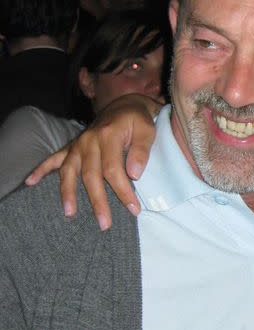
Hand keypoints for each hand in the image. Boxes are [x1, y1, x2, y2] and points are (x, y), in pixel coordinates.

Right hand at [25, 94, 159, 229]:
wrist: (124, 105)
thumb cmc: (137, 121)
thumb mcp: (147, 131)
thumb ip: (141, 151)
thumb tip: (134, 174)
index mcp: (108, 137)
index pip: (114, 170)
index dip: (123, 192)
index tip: (134, 210)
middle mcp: (89, 141)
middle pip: (91, 175)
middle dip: (97, 201)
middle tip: (105, 224)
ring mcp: (77, 144)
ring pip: (70, 171)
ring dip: (68, 192)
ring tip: (69, 213)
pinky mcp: (71, 146)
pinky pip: (53, 159)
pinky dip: (41, 170)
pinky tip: (30, 182)